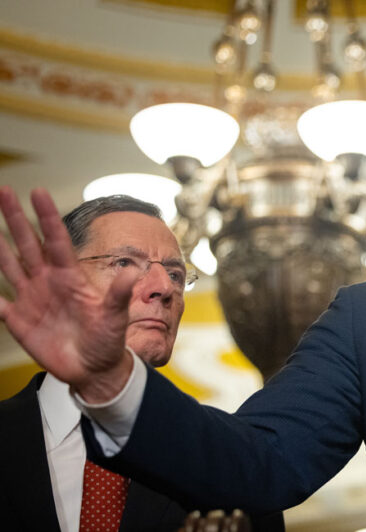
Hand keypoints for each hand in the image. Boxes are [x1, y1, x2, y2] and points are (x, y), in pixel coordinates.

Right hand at [0, 187, 134, 401]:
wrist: (95, 368)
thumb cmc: (107, 339)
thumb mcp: (116, 316)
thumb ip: (121, 294)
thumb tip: (133, 272)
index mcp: (70, 277)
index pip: (55, 240)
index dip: (47, 216)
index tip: (38, 192)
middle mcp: (48, 282)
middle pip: (28, 244)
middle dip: (16, 218)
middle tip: (5, 191)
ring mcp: (32, 298)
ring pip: (10, 265)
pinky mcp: (19, 319)